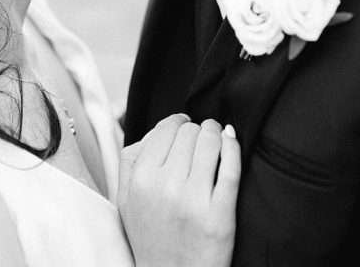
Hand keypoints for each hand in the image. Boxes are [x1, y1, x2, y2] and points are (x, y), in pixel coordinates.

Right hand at [118, 114, 240, 266]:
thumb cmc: (150, 237)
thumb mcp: (126, 200)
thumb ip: (132, 159)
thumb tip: (163, 126)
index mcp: (141, 179)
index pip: (167, 128)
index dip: (179, 123)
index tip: (185, 127)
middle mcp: (165, 187)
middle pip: (190, 133)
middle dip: (198, 130)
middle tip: (202, 136)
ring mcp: (194, 201)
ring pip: (211, 143)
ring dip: (217, 134)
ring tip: (218, 139)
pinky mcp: (219, 216)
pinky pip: (231, 167)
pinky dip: (234, 148)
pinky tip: (232, 144)